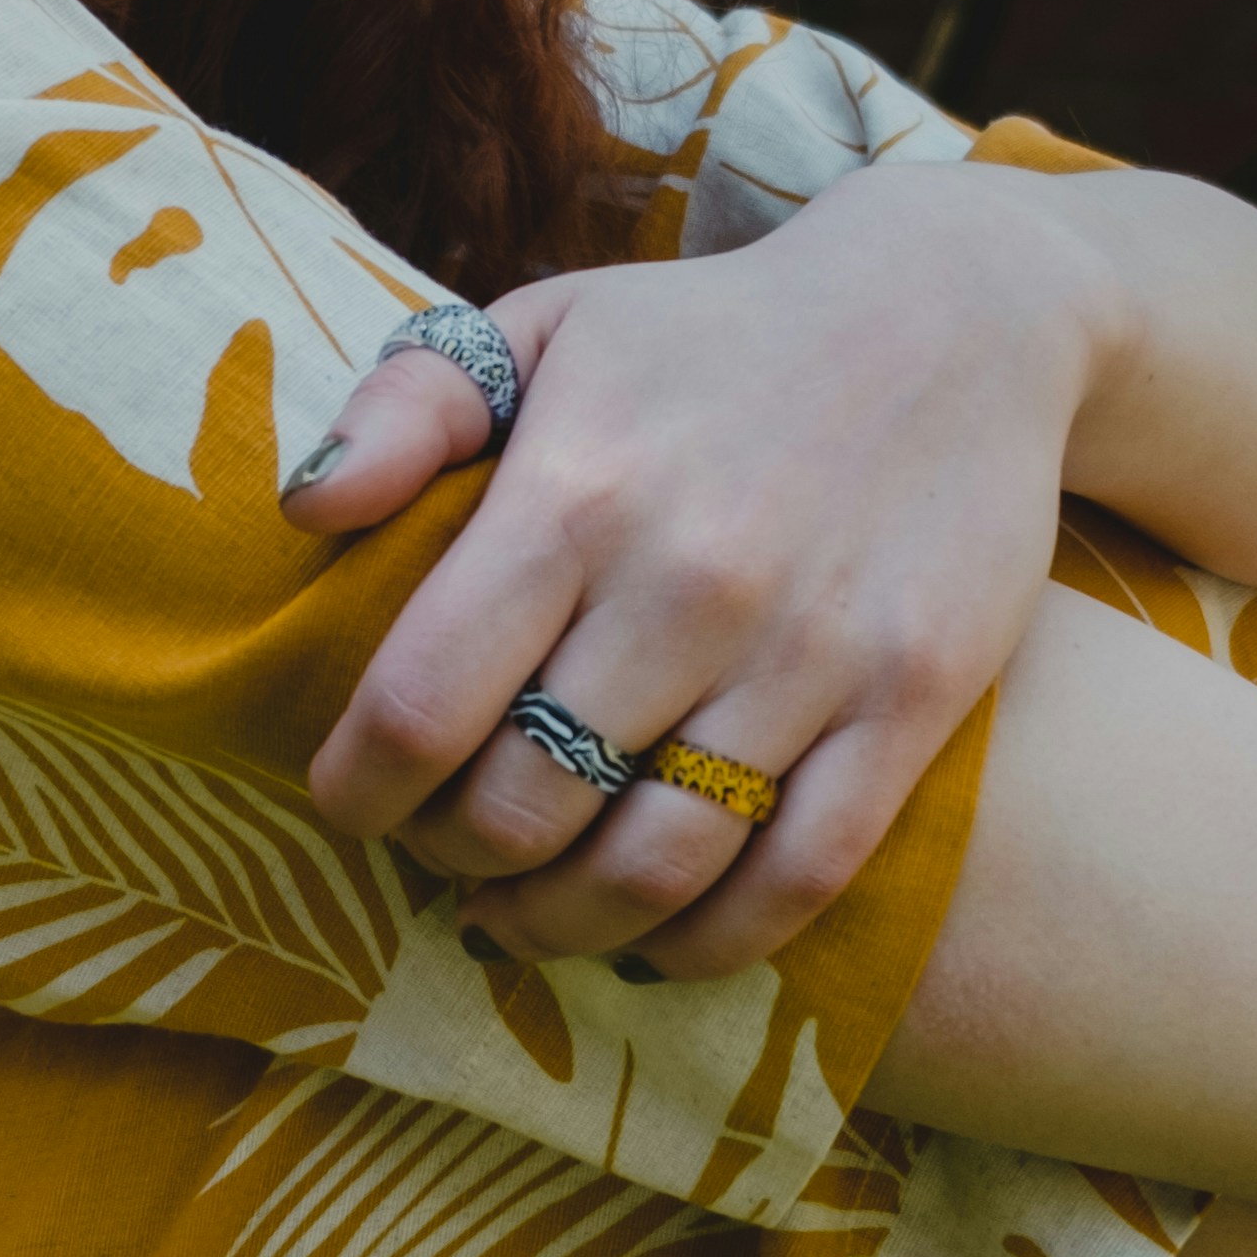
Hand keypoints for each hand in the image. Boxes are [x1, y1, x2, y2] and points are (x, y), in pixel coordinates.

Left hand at [287, 167, 1118, 977]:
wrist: (952, 314)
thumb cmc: (708, 337)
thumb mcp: (546, 323)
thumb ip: (409, 407)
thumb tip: (304, 510)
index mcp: (575, 491)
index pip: (422, 706)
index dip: (361, 789)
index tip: (353, 799)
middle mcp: (689, 582)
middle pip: (525, 809)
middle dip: (453, 855)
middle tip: (445, 846)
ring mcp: (810, 652)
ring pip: (655, 867)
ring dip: (562, 921)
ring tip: (523, 911)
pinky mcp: (912, 701)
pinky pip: (796, 875)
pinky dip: (709, 942)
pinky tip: (655, 937)